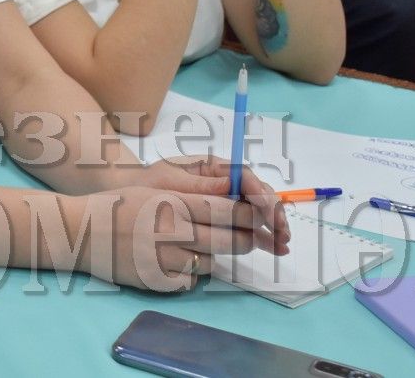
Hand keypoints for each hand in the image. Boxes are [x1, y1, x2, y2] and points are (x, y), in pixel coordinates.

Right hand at [75, 159, 288, 291]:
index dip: (250, 213)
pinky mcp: (158, 281)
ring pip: (212, 262)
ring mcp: (166, 259)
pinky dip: (190, 273)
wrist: (82, 231)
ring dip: (214, 256)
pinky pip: (190, 281)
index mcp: (173, 203)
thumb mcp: (155, 189)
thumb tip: (231, 194)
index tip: (262, 214)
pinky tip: (177, 261)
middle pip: (228, 239)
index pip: (226, 209)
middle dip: (246, 239)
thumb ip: (192, 193)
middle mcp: (173, 231)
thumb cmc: (120, 205)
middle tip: (251, 237)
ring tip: (201, 246)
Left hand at [137, 156, 289, 249]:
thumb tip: (230, 184)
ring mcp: (226, 202)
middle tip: (282, 231)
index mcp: (212, 167)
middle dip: (272, 211)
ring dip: (273, 225)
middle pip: (257, 193)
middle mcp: (224, 182)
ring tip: (282, 243)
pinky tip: (275, 247)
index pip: (243, 175)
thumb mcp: (170, 182)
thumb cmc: (148, 186)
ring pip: (257, 211)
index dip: (259, 191)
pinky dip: (263, 235)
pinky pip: (249, 225)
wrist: (131, 201)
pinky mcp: (225, 220)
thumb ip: (201, 185)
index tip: (267, 208)